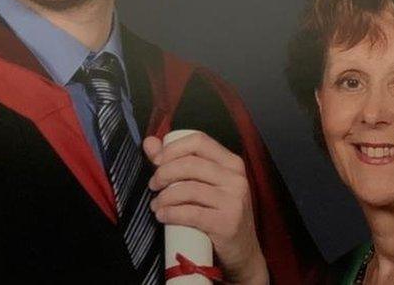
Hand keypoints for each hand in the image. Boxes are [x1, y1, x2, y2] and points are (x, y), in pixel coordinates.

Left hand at [143, 132, 268, 284]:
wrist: (243, 253)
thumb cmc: (219, 215)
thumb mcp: (204, 185)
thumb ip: (177, 161)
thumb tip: (150, 143)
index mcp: (231, 163)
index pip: (198, 141)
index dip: (172, 148)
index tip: (156, 161)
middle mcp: (236, 178)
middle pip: (190, 164)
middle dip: (163, 173)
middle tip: (153, 185)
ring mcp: (234, 201)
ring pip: (188, 188)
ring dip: (164, 196)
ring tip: (156, 205)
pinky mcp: (228, 223)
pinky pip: (191, 213)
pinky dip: (170, 213)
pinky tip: (162, 216)